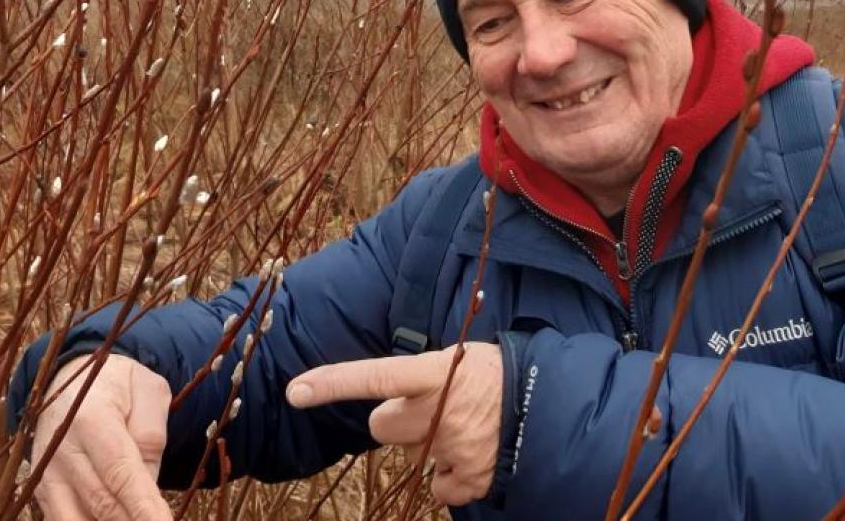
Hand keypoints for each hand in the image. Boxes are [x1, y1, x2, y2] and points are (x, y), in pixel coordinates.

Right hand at [32, 354, 173, 519]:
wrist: (73, 376)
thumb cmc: (119, 384)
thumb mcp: (149, 392)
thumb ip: (151, 436)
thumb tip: (147, 487)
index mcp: (91, 419)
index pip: (121, 473)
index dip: (143, 507)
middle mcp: (60, 449)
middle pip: (101, 502)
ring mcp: (46, 472)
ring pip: (76, 518)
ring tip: (138, 520)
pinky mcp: (40, 488)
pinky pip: (62, 519)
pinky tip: (115, 519)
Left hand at [286, 343, 501, 505]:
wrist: (548, 403)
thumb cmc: (498, 375)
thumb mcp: (459, 358)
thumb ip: (422, 376)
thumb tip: (390, 394)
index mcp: (434, 373)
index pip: (375, 376)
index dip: (333, 383)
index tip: (296, 391)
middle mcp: (439, 409)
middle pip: (382, 425)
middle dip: (399, 421)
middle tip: (433, 410)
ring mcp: (453, 446)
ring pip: (409, 456)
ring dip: (426, 446)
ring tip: (462, 429)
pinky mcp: (469, 477)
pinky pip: (436, 487)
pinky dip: (450, 477)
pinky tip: (470, 457)